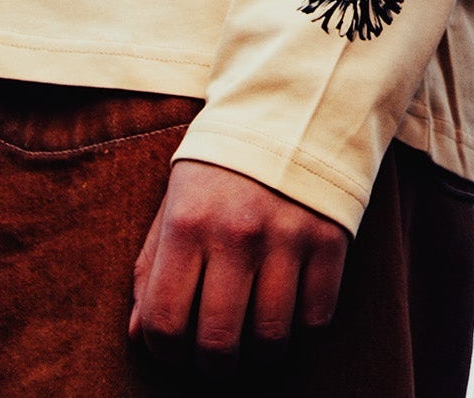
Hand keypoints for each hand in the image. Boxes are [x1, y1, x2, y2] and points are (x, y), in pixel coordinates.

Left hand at [129, 157, 350, 363]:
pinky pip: (318, 316)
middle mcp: (238, 232)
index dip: (166, 352)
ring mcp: (289, 235)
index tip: (177, 346)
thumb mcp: (175, 204)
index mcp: (188, 222)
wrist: (296, 108)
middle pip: (218, 343)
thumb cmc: (223, 168)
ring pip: (271, 338)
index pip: (164, 324)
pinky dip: (303, 327)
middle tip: (218, 355)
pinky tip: (292, 309)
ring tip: (255, 337)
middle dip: (213, 364)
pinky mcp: (332, 236)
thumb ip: (151, 270)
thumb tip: (142, 336)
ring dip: (260, 353)